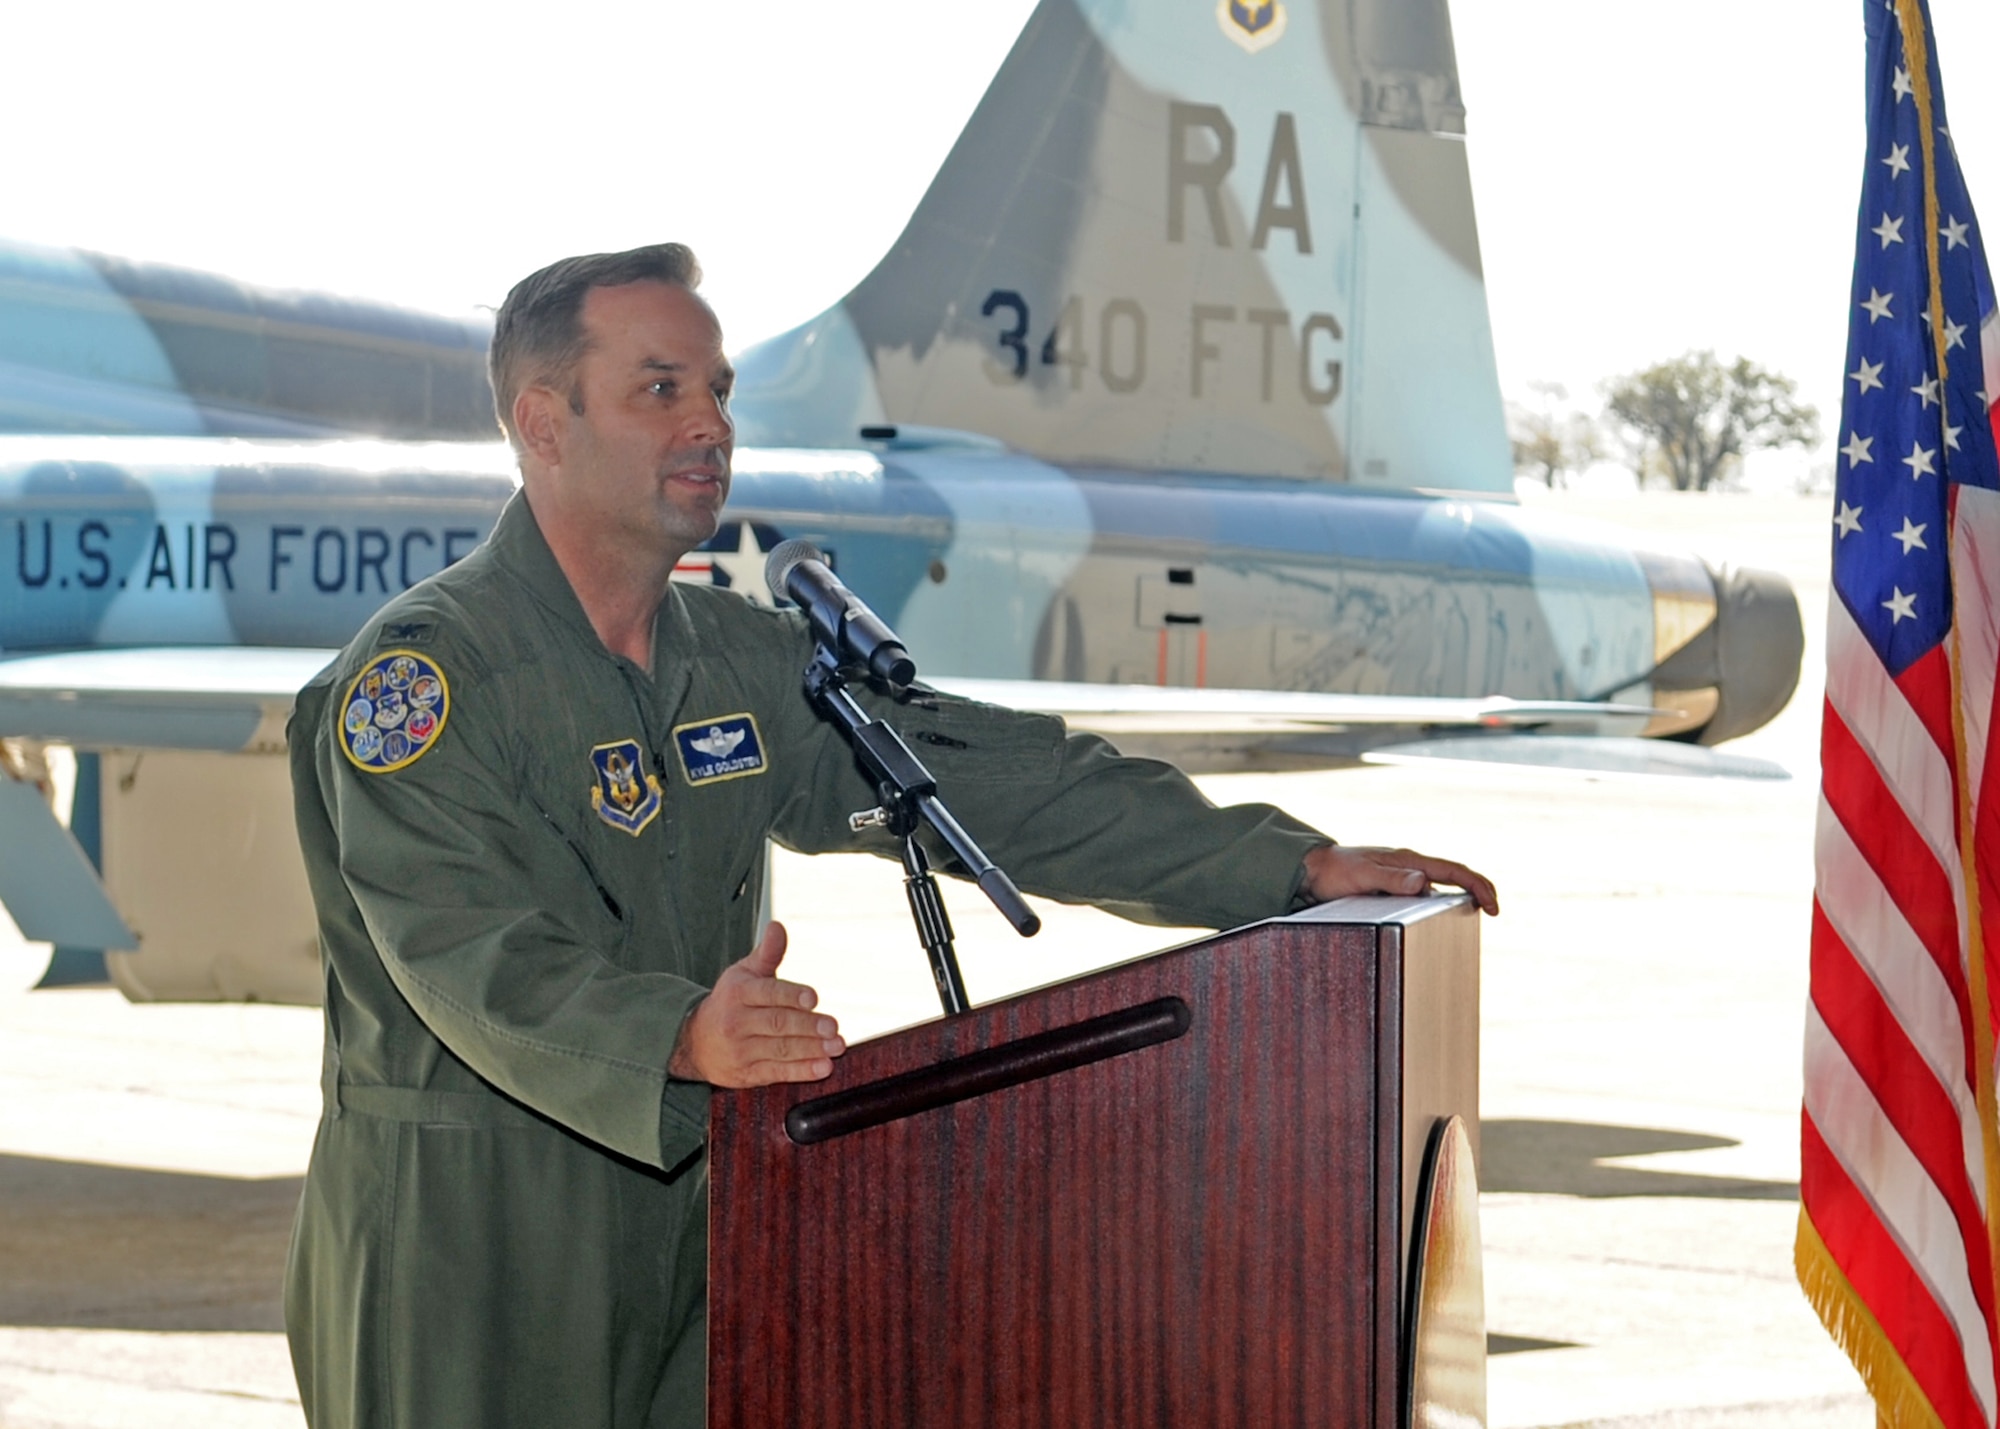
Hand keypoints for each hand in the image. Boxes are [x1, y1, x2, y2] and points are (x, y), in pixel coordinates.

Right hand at [668, 921, 845, 1086]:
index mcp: (739, 993)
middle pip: (777, 1023)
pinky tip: (823, 1067)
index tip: (814, 998)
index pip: (768, 993)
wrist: (694, 1042)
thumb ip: (767, 953)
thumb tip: (777, 926)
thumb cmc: (730, 1001)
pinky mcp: (746, 1074)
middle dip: (808, 1026)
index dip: (792, 995)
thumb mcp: (744, 974)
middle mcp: (737, 1022)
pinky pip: (777, 1073)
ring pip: (780, 1050)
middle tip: (833, 1027)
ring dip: (811, 1050)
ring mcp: (741, 1050)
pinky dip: (801, 1071)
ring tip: (836, 1047)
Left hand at [1301, 844, 1498, 915]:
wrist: (1311, 869)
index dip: (1478, 886)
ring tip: (1472, 916)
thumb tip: (1423, 883)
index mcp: (1408, 861)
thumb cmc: (1334, 873)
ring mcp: (1402, 876)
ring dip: (1458, 898)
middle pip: (1454, 876)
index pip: (1454, 870)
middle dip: (1477, 891)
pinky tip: (1435, 920)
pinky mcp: (1392, 886)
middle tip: (1492, 911)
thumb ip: (1392, 879)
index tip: (1493, 905)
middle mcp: (1409, 866)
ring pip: (1439, 886)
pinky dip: (1437, 905)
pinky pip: (1422, 895)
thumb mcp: (1363, 877)